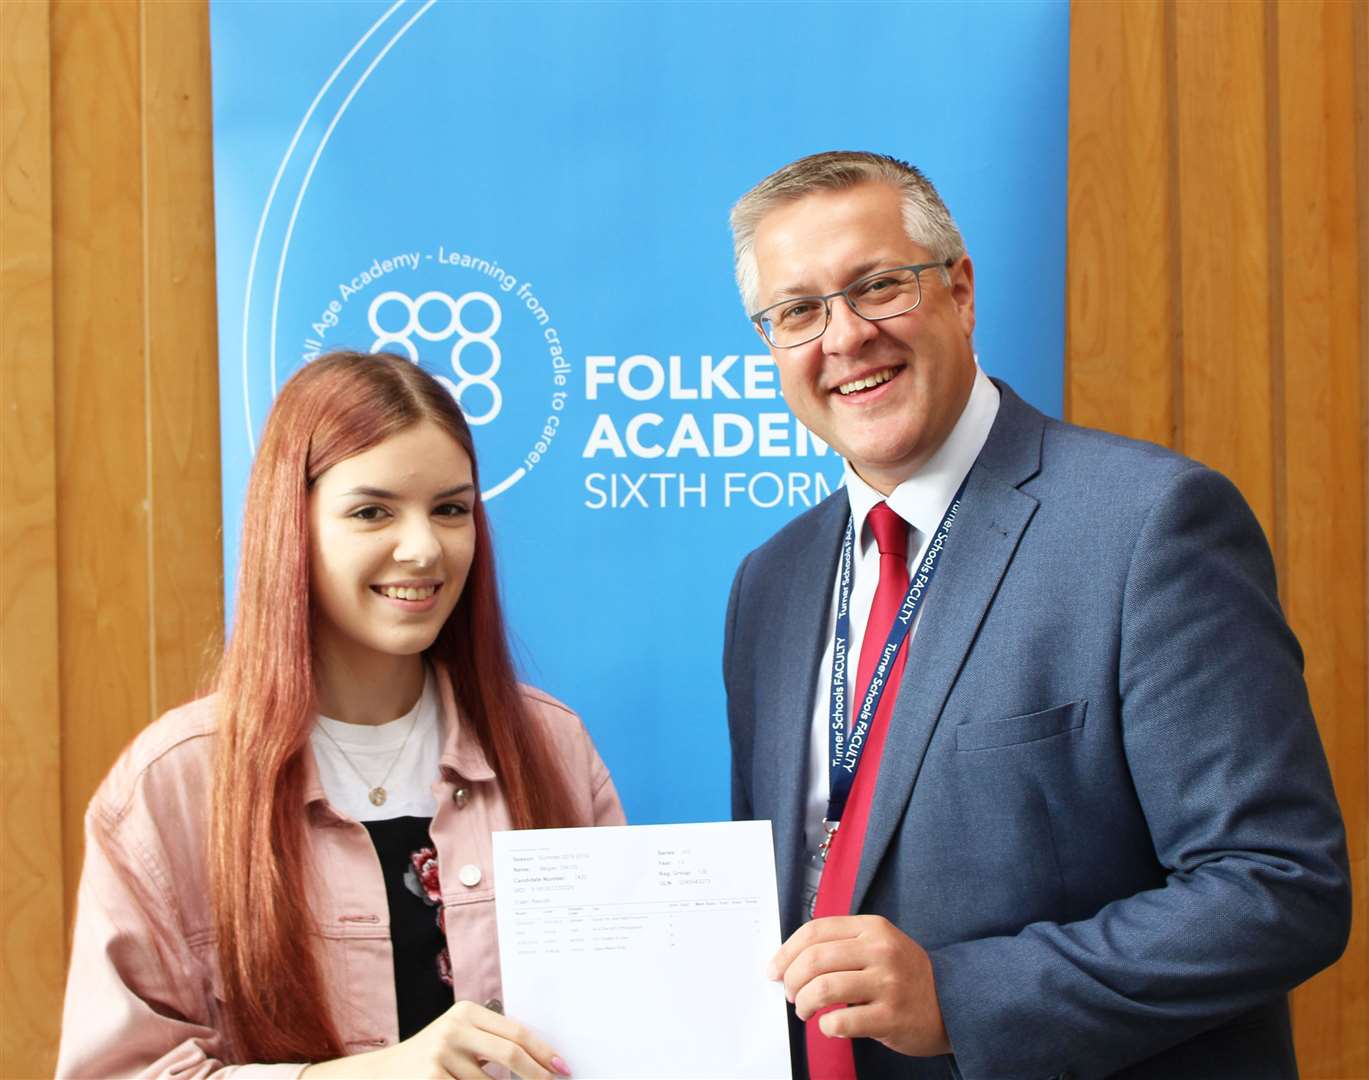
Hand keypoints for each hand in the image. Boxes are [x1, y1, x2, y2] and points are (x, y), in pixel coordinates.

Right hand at [301, 1000, 571, 1078]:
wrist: (381, 1074)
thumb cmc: (431, 1058)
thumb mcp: (458, 1039)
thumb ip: (490, 1041)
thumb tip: (540, 1059)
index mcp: (466, 1012)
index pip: (516, 1031)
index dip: (543, 1051)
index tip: (562, 1068)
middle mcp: (454, 1028)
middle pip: (510, 1055)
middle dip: (537, 1075)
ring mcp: (441, 1054)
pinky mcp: (432, 1077)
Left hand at [768, 915, 949, 1057]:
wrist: (952, 1002)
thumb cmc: (904, 974)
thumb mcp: (878, 945)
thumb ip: (841, 945)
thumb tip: (789, 960)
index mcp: (872, 928)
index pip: (815, 931)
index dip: (786, 951)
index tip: (774, 969)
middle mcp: (880, 951)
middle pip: (814, 959)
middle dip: (791, 980)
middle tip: (790, 993)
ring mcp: (887, 984)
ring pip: (823, 989)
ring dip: (803, 1004)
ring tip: (805, 1010)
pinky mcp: (891, 1016)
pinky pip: (842, 1020)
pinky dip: (826, 1025)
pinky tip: (829, 1024)